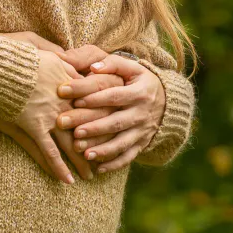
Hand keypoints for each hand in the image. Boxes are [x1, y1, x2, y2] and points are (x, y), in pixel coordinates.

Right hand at [0, 31, 93, 182]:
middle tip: (105, 155)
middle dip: (97, 141)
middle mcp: (63, 98)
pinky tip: (67, 181)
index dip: (101, 112)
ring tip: (91, 174)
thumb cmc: (10, 49)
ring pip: (72, 141)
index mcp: (66, 77)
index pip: (91, 98)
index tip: (109, 123)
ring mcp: (50, 113)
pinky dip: (58, 167)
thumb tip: (64, 53)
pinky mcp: (33, 125)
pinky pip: (49, 151)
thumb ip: (53, 50)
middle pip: (87, 123)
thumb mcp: (36, 42)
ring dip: (82, 159)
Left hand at [55, 48, 165, 172]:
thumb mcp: (131, 67)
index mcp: (139, 92)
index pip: (113, 94)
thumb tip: (93, 67)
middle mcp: (142, 113)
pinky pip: (128, 157)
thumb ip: (112, 63)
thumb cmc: (138, 80)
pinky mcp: (141, 144)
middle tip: (65, 124)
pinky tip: (97, 169)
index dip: (91, 96)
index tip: (66, 93)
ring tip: (82, 153)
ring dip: (102, 149)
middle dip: (91, 125)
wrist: (167, 101)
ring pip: (121, 142)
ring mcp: (142, 131)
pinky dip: (114, 164)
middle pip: (115, 121)